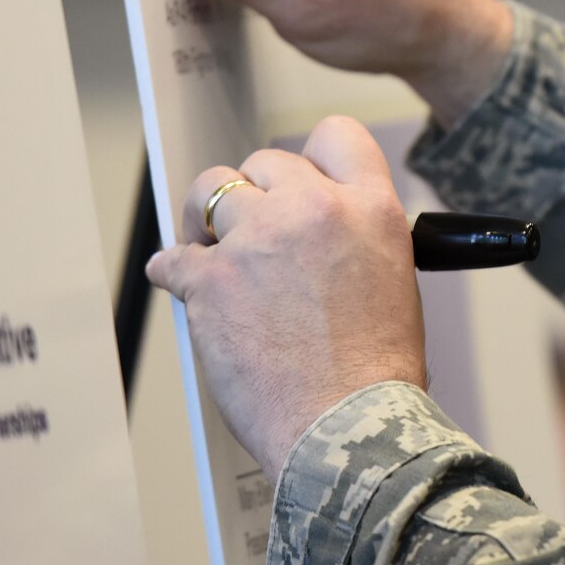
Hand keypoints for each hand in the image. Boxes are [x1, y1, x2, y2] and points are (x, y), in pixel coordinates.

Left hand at [145, 116, 428, 481]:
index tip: (297, 182)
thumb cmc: (376, 374)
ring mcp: (259, 240)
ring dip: (207, 218)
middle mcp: (314, 210)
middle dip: (257, 193)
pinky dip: (171, 272)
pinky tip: (180, 285)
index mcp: (371, 209)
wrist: (349, 428)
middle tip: (252, 230)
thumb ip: (355, 239)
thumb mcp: (393, 281)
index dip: (311, 158)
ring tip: (209, 246)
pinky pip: (172, 257)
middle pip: (267, 162)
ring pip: (210, 189)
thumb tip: (319, 240)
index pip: (335, 135)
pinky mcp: (211, 279)